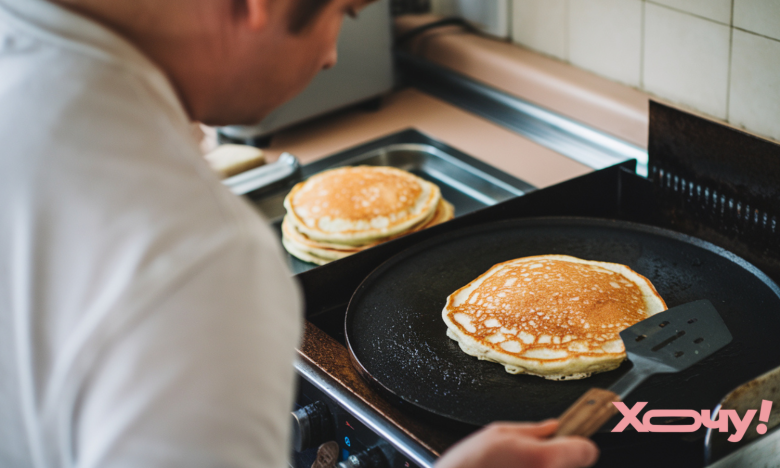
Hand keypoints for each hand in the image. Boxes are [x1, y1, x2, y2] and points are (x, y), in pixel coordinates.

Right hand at [435, 420, 598, 467]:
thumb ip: (533, 430)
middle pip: (574, 464)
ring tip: (518, 465)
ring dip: (545, 467)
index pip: (587, 449)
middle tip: (535, 452)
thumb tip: (552, 427)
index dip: (580, 441)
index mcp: (546, 457)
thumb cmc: (472, 463)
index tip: (574, 436)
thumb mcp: (500, 432)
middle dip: (560, 456)